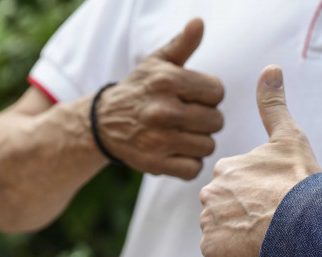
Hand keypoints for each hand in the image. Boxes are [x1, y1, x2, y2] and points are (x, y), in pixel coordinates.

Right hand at [96, 18, 224, 179]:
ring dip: (199, 141)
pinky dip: (189, 163)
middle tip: (188, 117)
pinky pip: (194, 168)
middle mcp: (163, 110)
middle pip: (216, 121)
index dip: (209, 95)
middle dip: (206, 119)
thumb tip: (199, 22)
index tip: (194, 97)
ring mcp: (158, 140)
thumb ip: (183, 44)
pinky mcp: (155, 164)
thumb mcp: (158, 62)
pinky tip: (178, 152)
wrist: (104, 122)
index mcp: (167, 81)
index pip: (217, 92)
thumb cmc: (141, 88)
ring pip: (208, 145)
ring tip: (183, 134)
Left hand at [199, 65, 321, 256]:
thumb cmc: (298, 181)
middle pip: (227, 211)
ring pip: (225, 235)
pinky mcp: (212, 250)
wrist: (303, 222)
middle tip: (274, 221)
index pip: (236, 187)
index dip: (258, 197)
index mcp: (226, 169)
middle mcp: (210, 194)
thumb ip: (273, 105)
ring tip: (269, 238)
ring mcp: (209, 223)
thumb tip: (270, 68)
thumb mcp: (288, 138)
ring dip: (243, 239)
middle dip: (246, 218)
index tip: (277, 200)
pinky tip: (259, 252)